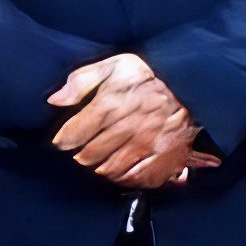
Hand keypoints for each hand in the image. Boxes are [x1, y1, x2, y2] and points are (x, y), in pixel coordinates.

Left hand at [48, 53, 207, 188]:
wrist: (191, 82)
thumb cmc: (148, 74)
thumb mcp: (113, 66)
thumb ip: (81, 81)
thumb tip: (55, 100)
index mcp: (112, 103)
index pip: (75, 133)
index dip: (63, 140)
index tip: (62, 141)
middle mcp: (129, 127)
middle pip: (90, 154)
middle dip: (80, 155)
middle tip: (81, 152)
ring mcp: (150, 145)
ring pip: (111, 169)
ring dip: (99, 168)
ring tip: (98, 162)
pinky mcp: (167, 156)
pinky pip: (140, 178)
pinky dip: (125, 179)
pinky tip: (120, 173)